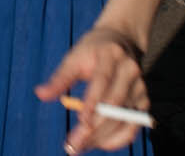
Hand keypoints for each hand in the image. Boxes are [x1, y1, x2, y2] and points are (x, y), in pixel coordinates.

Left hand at [35, 25, 149, 152]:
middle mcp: (129, 70)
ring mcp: (139, 87)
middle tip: (73, 145)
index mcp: (110, 55)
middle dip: (94, 127)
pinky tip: (102, 145)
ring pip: (124, 118)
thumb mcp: (74, 57)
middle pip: (114, 103)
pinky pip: (134, 125)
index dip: (93, 101)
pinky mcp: (144, 100)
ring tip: (82, 146)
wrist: (122, 39)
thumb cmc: (92, 51)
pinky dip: (119, 138)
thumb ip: (60, 78)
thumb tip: (40, 94)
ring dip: (103, 137)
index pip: (102, 79)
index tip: (80, 122)